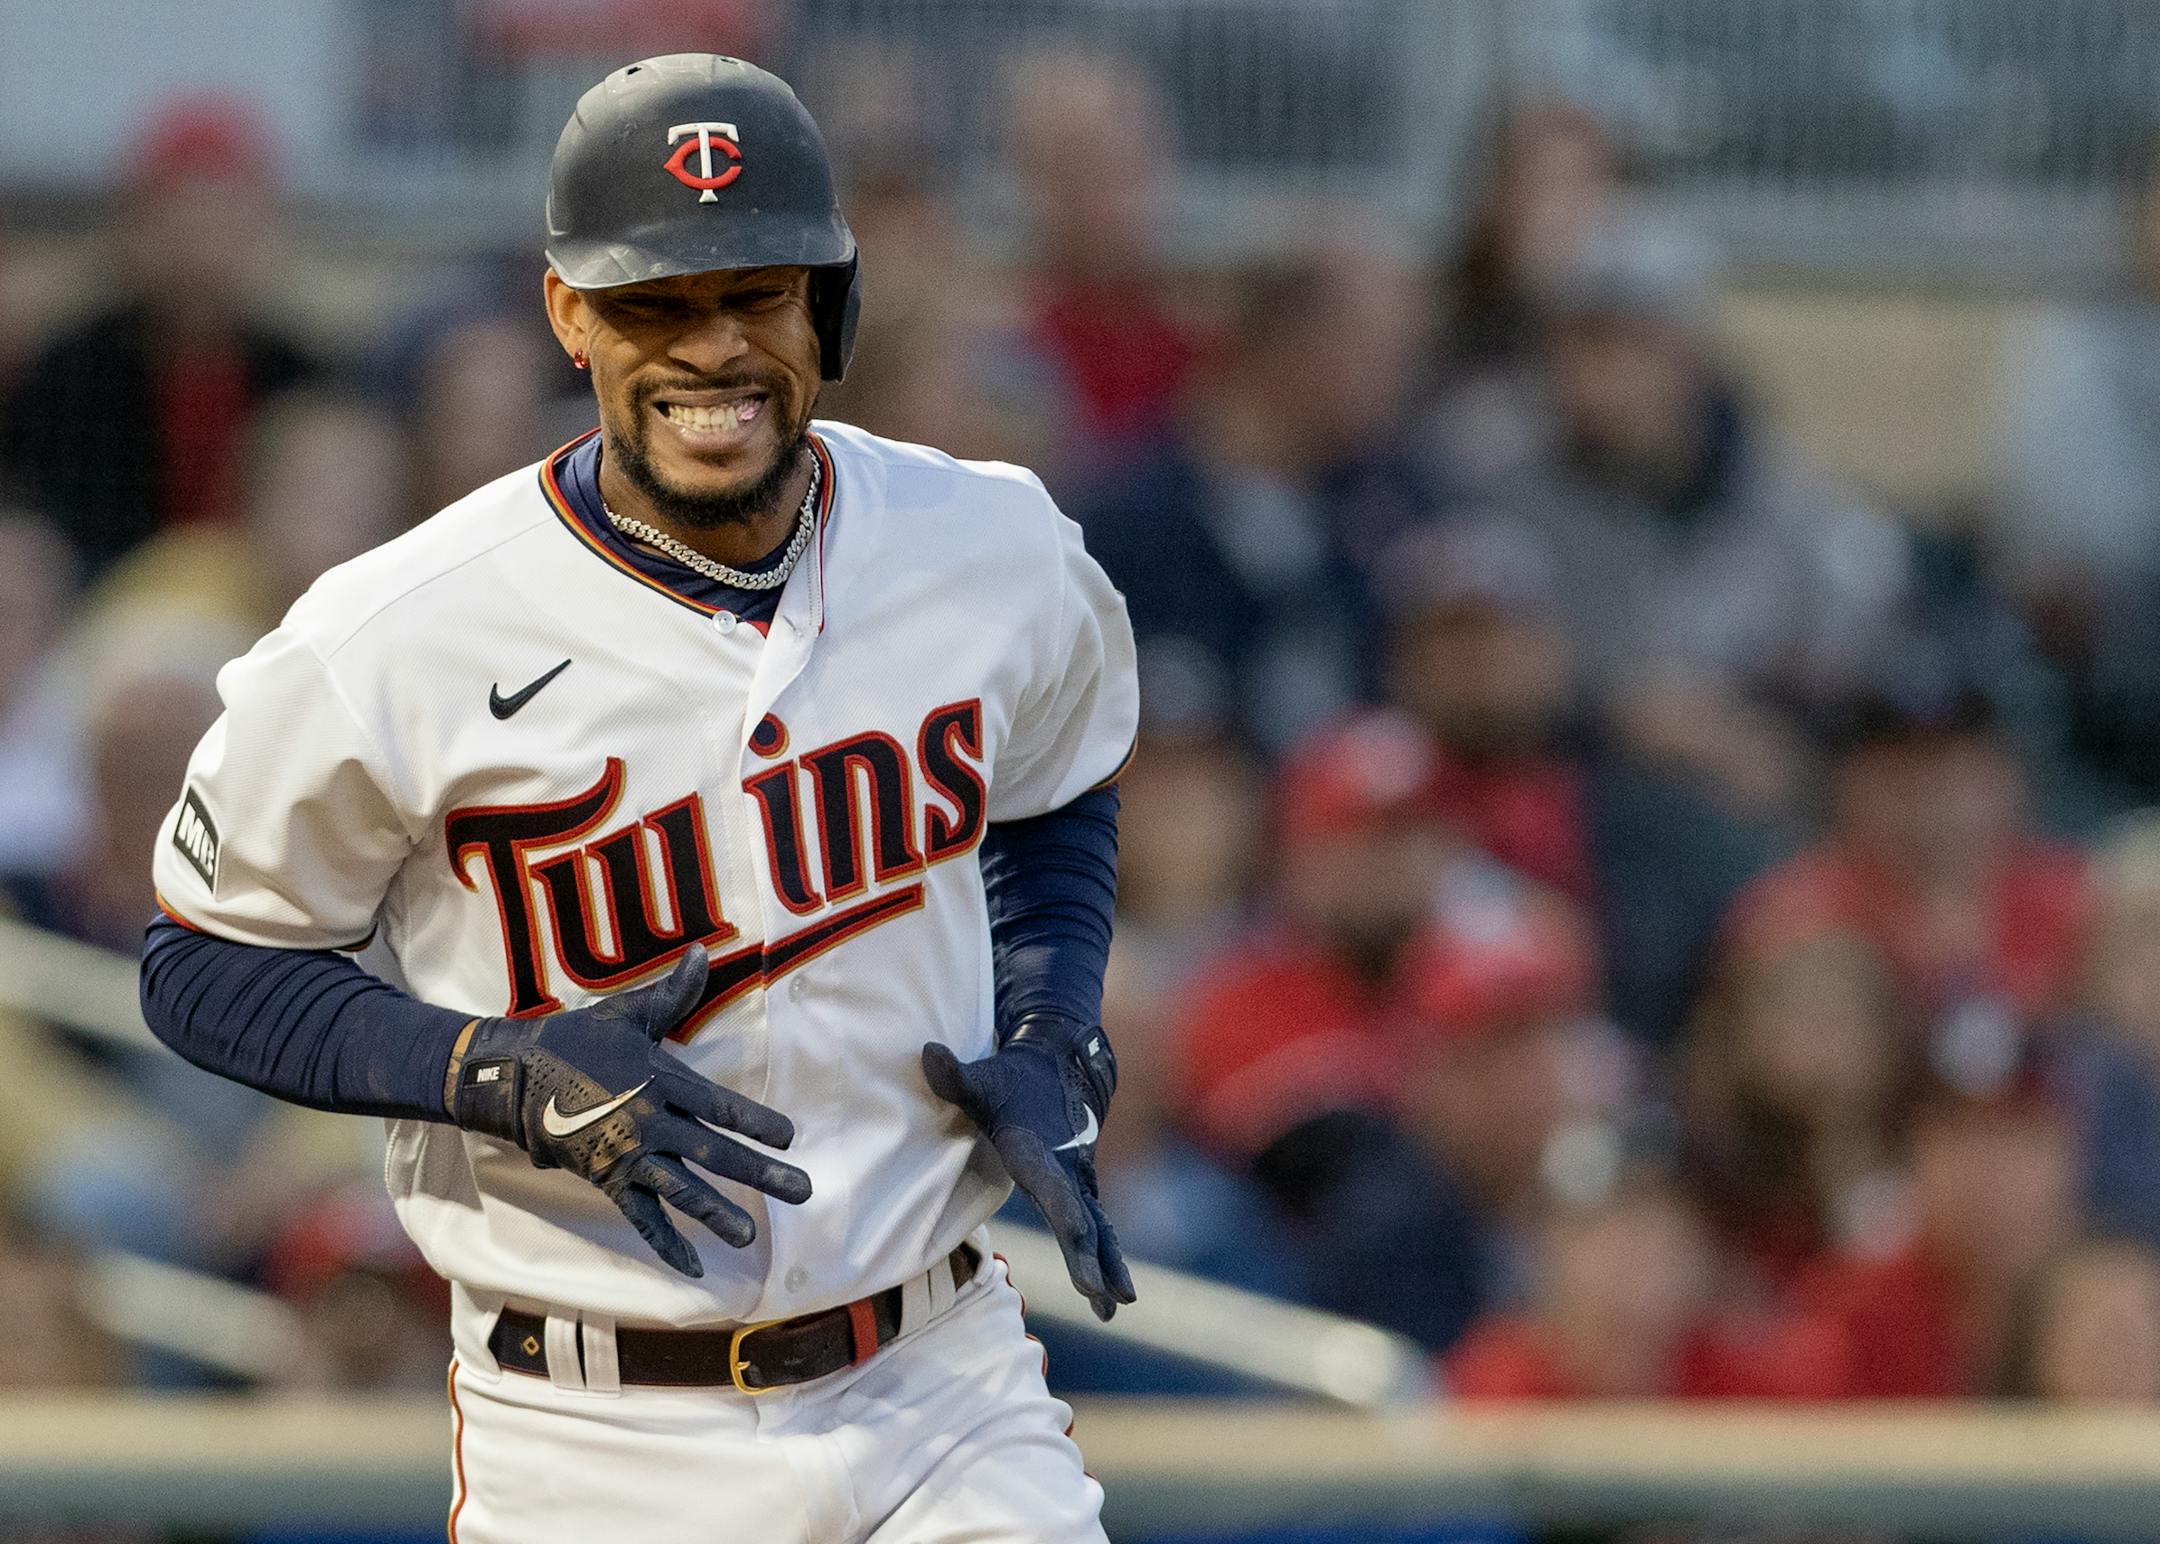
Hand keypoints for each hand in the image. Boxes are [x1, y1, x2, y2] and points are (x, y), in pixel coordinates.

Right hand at [448, 950, 810, 1276]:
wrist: (515, 1077)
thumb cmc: (577, 1039)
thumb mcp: (627, 1013)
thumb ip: (673, 992)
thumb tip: (703, 950)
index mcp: (660, 1081)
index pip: (719, 1106)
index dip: (755, 1122)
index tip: (790, 1137)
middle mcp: (649, 1122)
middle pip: (714, 1152)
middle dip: (761, 1172)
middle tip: (803, 1190)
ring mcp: (628, 1155)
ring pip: (682, 1190)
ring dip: (718, 1213)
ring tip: (752, 1235)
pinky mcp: (607, 1179)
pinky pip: (641, 1217)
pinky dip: (667, 1243)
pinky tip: (695, 1267)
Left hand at [922, 1015, 1134, 1319]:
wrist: (1063, 1064)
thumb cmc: (1010, 1079)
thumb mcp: (981, 1079)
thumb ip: (954, 1076)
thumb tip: (927, 1053)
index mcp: (1035, 1147)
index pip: (1051, 1181)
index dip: (1063, 1205)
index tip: (1076, 1231)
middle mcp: (1063, 1168)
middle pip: (1079, 1218)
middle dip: (1088, 1255)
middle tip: (1096, 1292)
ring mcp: (1078, 1181)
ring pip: (1099, 1230)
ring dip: (1108, 1267)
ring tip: (1118, 1306)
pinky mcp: (1082, 1190)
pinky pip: (1101, 1231)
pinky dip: (1110, 1261)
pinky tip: (1115, 1297)